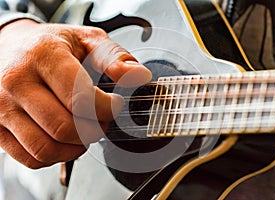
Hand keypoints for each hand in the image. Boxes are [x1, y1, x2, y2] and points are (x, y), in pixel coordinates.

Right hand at [0, 19, 151, 167]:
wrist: (12, 48)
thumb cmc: (50, 46)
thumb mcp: (86, 40)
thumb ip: (115, 58)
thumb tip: (139, 76)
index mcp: (43, 56)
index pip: (80, 98)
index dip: (106, 109)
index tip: (114, 105)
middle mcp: (16, 82)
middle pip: (64, 128)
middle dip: (94, 130)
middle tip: (101, 120)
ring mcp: (2, 107)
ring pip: (46, 149)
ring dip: (75, 148)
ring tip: (84, 131)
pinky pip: (30, 158)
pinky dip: (55, 156)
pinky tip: (64, 140)